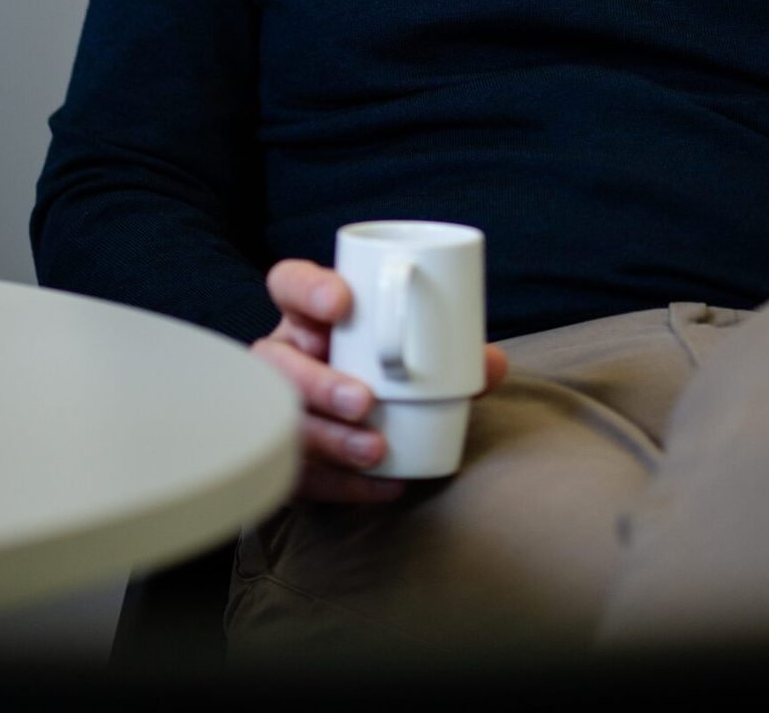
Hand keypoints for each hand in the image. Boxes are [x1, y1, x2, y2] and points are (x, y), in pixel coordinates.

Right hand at [252, 258, 508, 503]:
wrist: (361, 428)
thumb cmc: (384, 373)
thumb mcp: (407, 353)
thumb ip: (448, 354)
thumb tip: (491, 363)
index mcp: (310, 318)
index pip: (290, 284)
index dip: (307, 289)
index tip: (343, 302)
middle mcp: (287, 357)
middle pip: (277, 362)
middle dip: (319, 383)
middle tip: (364, 400)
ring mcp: (278, 408)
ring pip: (284, 421)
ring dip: (330, 439)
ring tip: (375, 450)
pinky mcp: (285, 457)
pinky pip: (300, 475)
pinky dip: (343, 484)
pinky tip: (382, 485)